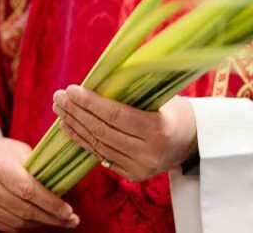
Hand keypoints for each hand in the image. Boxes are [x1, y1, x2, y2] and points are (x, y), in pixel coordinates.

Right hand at [0, 136, 79, 231]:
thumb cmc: (1, 152)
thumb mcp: (21, 151)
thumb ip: (39, 170)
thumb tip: (64, 189)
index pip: (28, 190)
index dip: (50, 203)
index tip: (69, 212)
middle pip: (24, 210)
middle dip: (51, 218)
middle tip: (71, 220)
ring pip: (17, 222)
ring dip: (41, 224)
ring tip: (59, 221)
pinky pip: (7, 226)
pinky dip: (26, 226)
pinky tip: (40, 221)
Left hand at [53, 85, 196, 182]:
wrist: (192, 142)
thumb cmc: (175, 111)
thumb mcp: (162, 97)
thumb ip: (134, 91)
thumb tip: (99, 77)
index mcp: (158, 130)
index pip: (116, 116)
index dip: (91, 103)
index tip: (71, 89)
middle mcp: (148, 153)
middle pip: (103, 131)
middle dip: (77, 113)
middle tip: (59, 96)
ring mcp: (140, 168)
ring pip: (98, 145)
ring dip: (75, 126)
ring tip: (60, 109)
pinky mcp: (132, 175)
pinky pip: (101, 156)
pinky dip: (82, 140)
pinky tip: (69, 126)